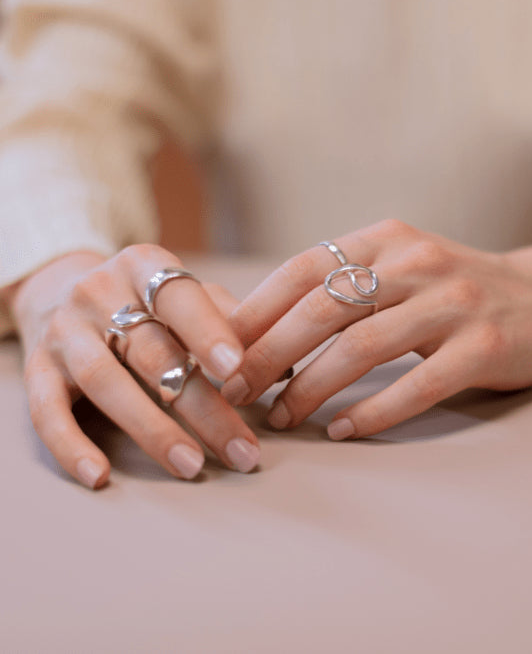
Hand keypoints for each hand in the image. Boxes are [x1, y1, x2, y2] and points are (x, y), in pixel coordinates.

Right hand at [8, 245, 259, 489]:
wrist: (63, 287)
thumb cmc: (146, 301)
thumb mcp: (183, 295)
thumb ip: (228, 321)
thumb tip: (284, 367)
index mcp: (143, 266)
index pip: (178, 296)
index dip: (208, 331)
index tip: (238, 368)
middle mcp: (98, 292)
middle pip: (153, 352)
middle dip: (202, 406)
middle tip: (243, 450)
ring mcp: (64, 331)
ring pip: (106, 382)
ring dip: (151, 429)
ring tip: (191, 466)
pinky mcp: (37, 369)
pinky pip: (46, 411)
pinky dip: (72, 445)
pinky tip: (100, 477)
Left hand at [223, 220, 531, 438]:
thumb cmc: (457, 289)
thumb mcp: (401, 269)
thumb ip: (346, 287)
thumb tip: (263, 330)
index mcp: (386, 239)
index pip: (302, 269)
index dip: (254, 310)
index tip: (217, 349)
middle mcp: (416, 262)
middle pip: (322, 309)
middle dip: (268, 354)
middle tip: (233, 390)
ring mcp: (453, 302)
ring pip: (362, 347)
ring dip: (311, 387)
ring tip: (282, 416)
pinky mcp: (483, 345)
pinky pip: (415, 384)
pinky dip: (371, 411)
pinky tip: (342, 430)